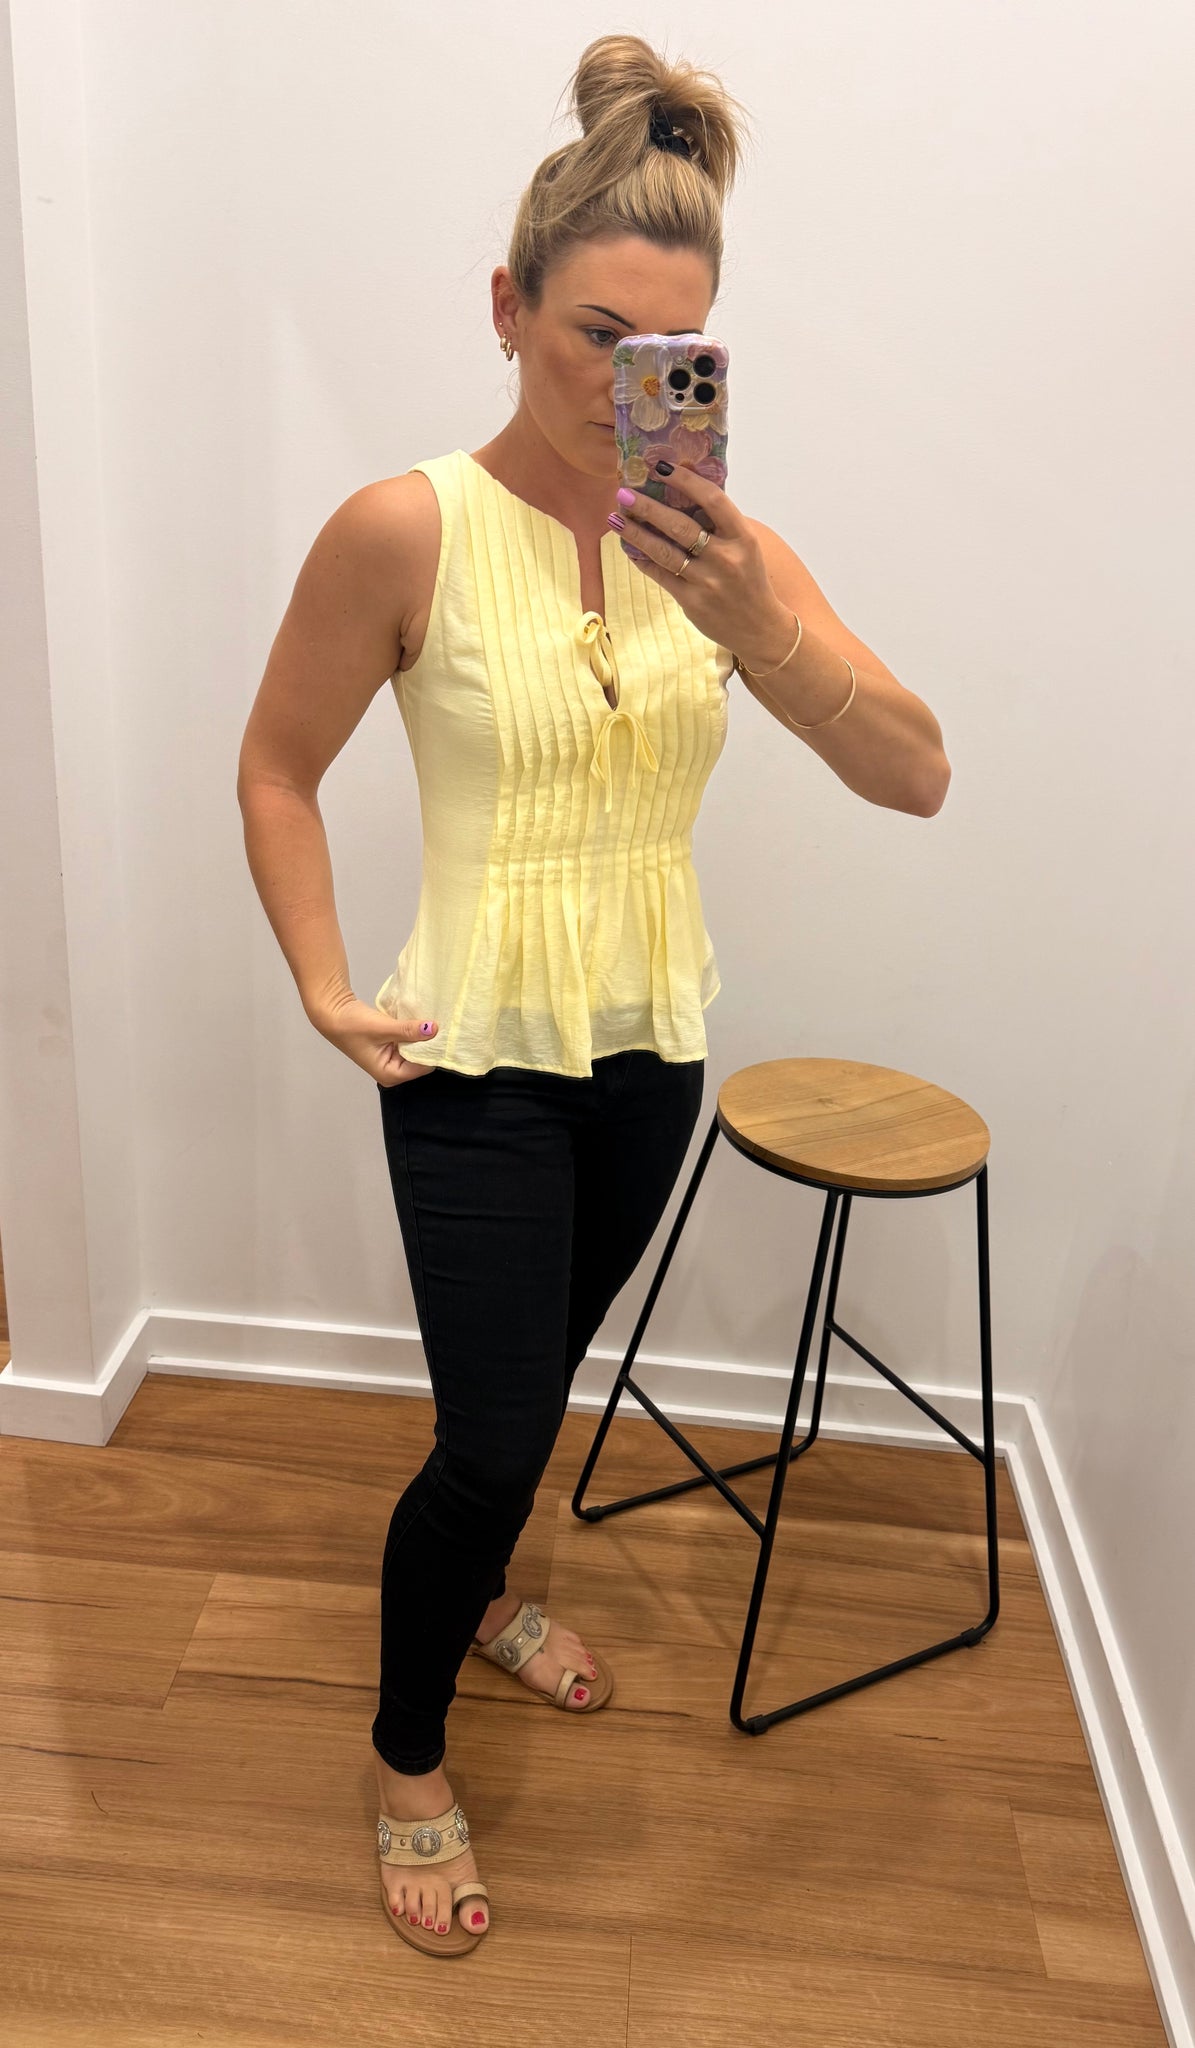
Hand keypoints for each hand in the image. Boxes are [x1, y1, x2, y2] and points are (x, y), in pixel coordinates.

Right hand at [305, 992, 439, 1087]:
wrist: (333, 1012)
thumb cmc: (352, 1025)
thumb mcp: (383, 1027)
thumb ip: (409, 1030)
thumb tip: (433, 1029)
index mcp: (390, 1075)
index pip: (422, 1067)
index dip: (432, 1051)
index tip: (440, 1033)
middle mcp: (393, 1071)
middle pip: (421, 1060)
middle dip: (428, 1043)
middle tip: (438, 1024)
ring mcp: (392, 1059)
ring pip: (417, 1049)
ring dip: (421, 1037)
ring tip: (430, 1020)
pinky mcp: (391, 1047)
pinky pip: (410, 1042)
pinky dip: (414, 1032)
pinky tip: (419, 1021)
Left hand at [613, 459, 792, 665]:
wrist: (759, 628)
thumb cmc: (750, 580)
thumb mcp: (746, 547)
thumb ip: (720, 525)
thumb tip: (682, 494)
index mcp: (743, 538)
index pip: (713, 500)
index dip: (686, 481)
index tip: (661, 468)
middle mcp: (725, 558)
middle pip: (680, 526)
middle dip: (648, 507)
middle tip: (624, 493)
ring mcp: (707, 582)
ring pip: (664, 552)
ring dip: (636, 533)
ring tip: (615, 518)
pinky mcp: (691, 602)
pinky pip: (661, 575)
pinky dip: (643, 559)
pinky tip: (630, 547)